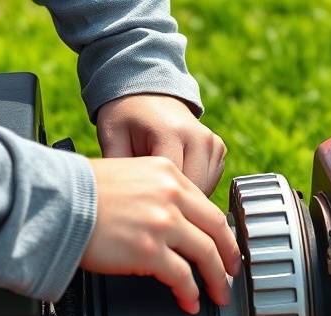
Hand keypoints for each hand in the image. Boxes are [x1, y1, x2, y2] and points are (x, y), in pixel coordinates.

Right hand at [81, 156, 240, 313]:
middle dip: (229, 257)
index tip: (225, 247)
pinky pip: (182, 278)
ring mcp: (162, 224)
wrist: (55, 201)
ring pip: (206, 256)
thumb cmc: (79, 191)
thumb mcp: (128, 174)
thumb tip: (172, 219)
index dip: (221, 232)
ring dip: (217, 280)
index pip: (206, 206)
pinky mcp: (149, 251)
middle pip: (215, 230)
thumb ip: (155, 191)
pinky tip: (190, 302)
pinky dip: (190, 293)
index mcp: (168, 174)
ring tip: (218, 295)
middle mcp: (170, 196)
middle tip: (232, 274)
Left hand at [96, 94, 226, 195]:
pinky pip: (210, 182)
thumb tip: (124, 202)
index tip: (139, 206)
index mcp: (171, 133)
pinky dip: (194, 186)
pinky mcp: (218, 148)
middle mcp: (199, 137)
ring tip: (160, 183)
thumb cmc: (125, 118)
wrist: (146, 94)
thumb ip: (119, 170)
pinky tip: (173, 175)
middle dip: (172, 202)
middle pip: (193, 191)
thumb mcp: (112, 138)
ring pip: (205, 190)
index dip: (156, 202)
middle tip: (149, 199)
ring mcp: (212, 142)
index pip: (173, 185)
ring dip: (184, 195)